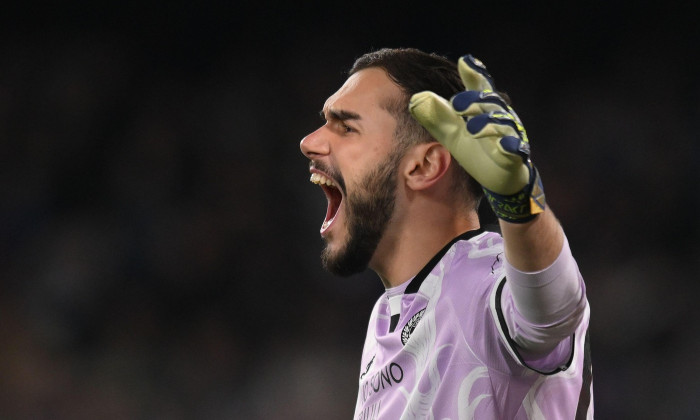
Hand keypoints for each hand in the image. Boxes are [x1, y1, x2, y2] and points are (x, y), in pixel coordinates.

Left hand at [408, 55, 544, 222]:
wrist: (499, 178)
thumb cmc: (476, 150)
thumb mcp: (452, 133)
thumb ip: (437, 116)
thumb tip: (416, 99)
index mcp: (483, 109)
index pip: (480, 87)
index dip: (475, 74)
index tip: (466, 61)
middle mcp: (499, 117)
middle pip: (489, 103)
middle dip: (474, 102)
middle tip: (457, 105)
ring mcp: (509, 135)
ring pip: (502, 124)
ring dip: (488, 125)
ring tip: (473, 129)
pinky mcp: (516, 155)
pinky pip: (516, 148)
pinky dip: (511, 146)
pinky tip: (504, 146)